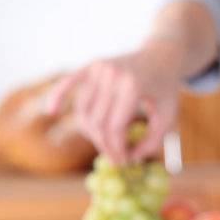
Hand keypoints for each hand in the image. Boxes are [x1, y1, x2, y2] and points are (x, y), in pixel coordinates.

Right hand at [42, 46, 181, 163]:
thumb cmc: (165, 90)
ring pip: (83, 112)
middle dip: (105, 145)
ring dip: (91, 134)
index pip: (114, 127)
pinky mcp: (90, 65)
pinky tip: (51, 111)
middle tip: (116, 158)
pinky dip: (57, 97)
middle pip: (96, 123)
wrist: (161, 56)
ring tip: (109, 141)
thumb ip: (152, 142)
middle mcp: (112, 74)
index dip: (117, 149)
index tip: (124, 163)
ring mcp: (98, 67)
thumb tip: (128, 160)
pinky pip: (68, 83)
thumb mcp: (168, 117)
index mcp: (132, 85)